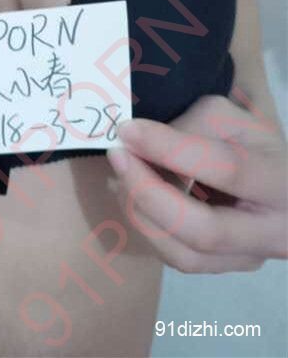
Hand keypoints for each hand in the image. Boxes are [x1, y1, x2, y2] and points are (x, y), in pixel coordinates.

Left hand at [106, 94, 287, 272]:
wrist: (273, 181)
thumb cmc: (249, 142)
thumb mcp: (229, 119)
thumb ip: (190, 126)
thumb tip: (139, 141)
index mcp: (282, 183)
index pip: (227, 169)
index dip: (171, 148)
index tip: (128, 130)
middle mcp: (274, 233)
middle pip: (204, 231)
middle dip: (149, 192)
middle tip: (117, 155)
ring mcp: (248, 259)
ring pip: (183, 255)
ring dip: (140, 211)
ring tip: (120, 172)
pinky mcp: (221, 268)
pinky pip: (175, 257)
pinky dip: (146, 224)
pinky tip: (131, 194)